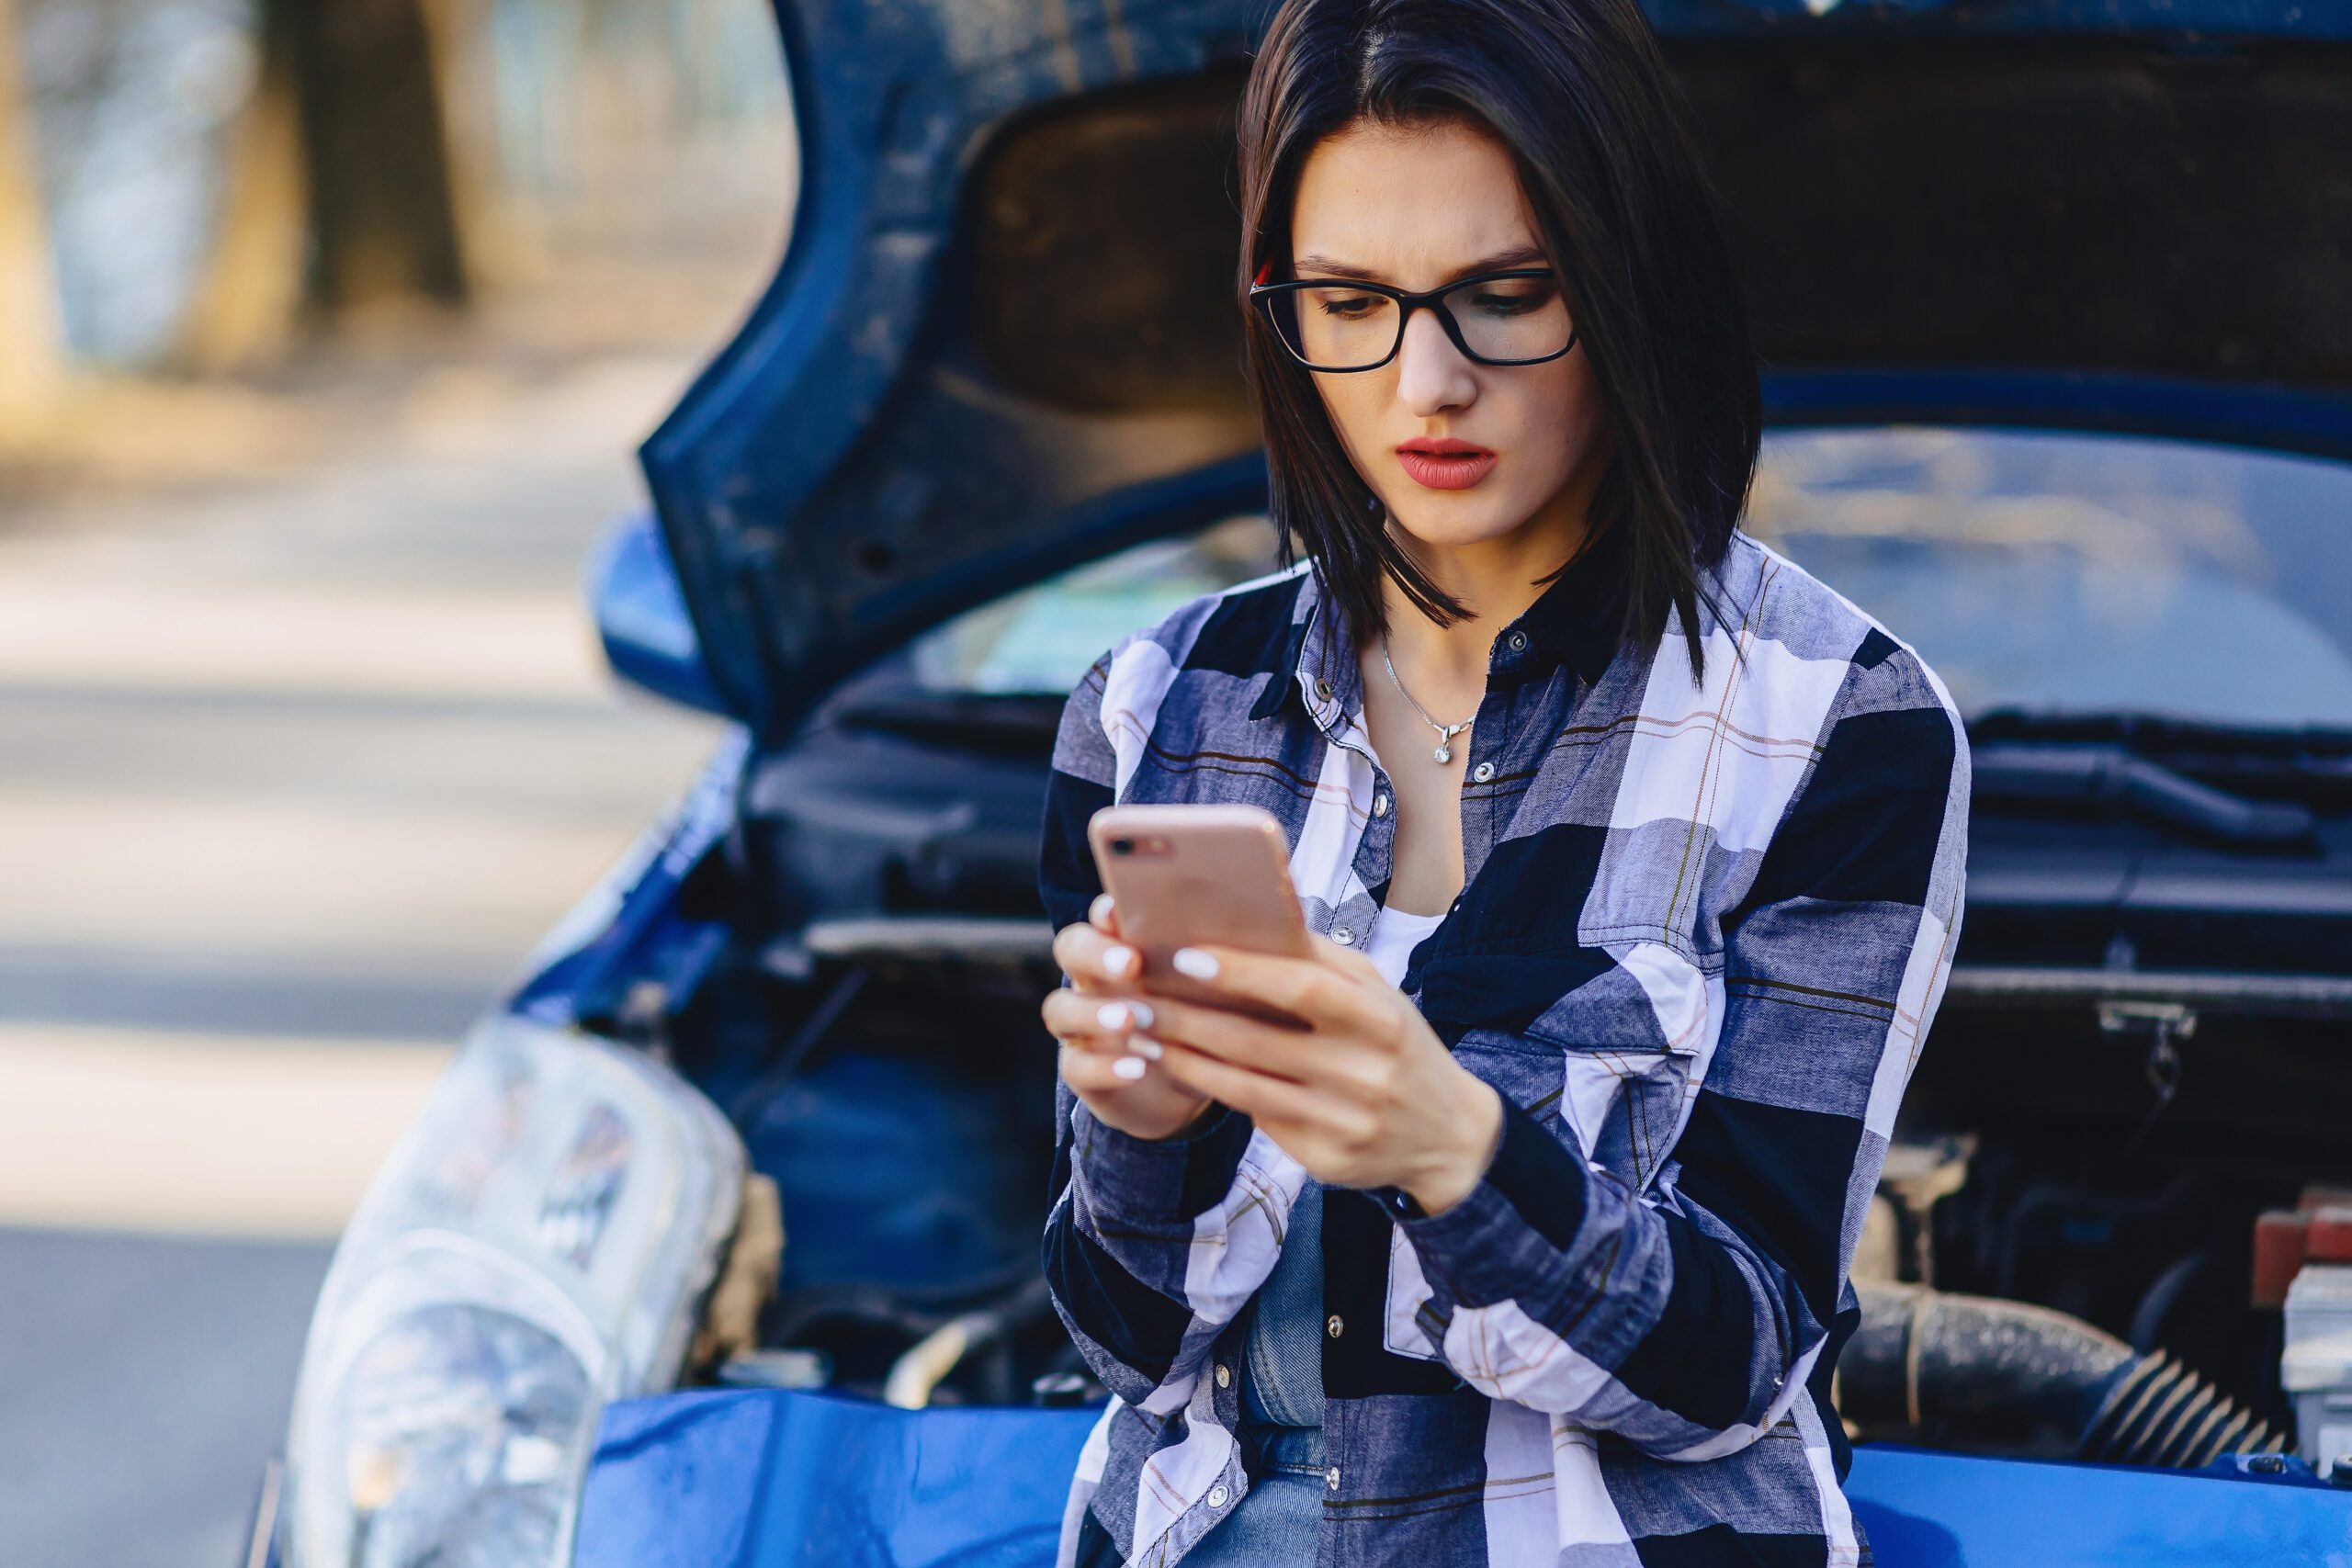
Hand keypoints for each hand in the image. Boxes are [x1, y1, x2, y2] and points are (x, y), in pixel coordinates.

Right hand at [1040, 895, 1217, 1140]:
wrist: (1186, 1084)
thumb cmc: (1206, 1017)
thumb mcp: (1217, 987)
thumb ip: (1226, 956)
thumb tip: (1272, 923)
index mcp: (1126, 946)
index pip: (1104, 915)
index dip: (1108, 910)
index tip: (1122, 909)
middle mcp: (1095, 978)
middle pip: (1071, 948)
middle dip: (1096, 952)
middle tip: (1130, 963)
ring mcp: (1081, 1025)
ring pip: (1060, 1009)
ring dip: (1093, 1012)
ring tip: (1129, 1020)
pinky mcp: (1081, 1069)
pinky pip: (1077, 1066)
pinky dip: (1105, 1066)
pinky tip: (1137, 1067)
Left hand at [1132, 934, 1503, 1213]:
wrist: (1448, 1137)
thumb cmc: (1399, 1045)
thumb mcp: (1380, 995)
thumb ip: (1321, 961)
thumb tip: (1255, 915)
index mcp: (1381, 1019)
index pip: (1301, 988)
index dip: (1242, 971)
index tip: (1186, 955)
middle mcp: (1364, 1073)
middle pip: (1256, 1041)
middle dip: (1187, 1017)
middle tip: (1135, 995)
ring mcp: (1343, 1122)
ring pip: (1243, 1086)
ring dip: (1183, 1056)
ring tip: (1141, 1030)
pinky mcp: (1325, 1159)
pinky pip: (1256, 1120)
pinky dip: (1211, 1090)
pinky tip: (1177, 1067)